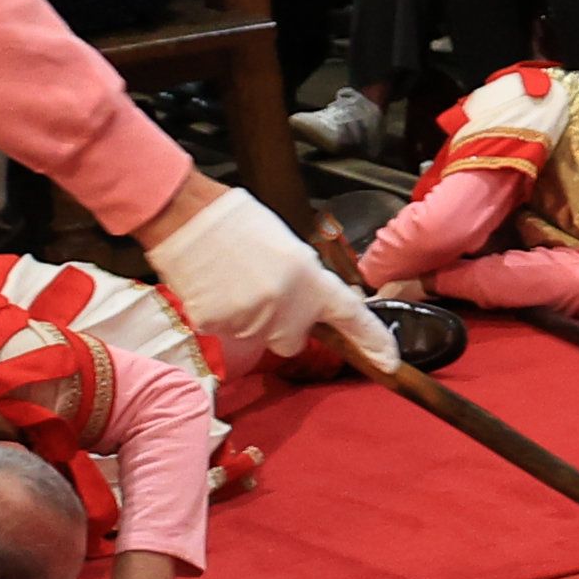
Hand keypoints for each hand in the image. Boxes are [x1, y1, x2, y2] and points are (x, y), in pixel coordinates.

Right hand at [144, 175, 399, 370]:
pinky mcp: (221, 328)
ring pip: (262, 338)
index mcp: (309, 279)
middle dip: (285, 324)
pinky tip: (217, 289)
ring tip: (235, 282)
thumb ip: (310, 281)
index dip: (374, 342)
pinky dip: (226, 318)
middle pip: (294, 340)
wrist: (187, 216)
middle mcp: (286, 306)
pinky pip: (231, 335)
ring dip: (254, 320)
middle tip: (264, 291)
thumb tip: (323, 304)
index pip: (352, 318)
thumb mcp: (290, 247)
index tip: (391, 362)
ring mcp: (252, 320)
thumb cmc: (238, 223)